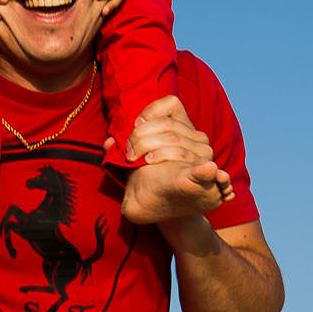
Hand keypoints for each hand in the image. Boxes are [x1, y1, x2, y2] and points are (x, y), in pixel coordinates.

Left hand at [118, 96, 235, 223]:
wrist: (166, 207)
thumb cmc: (150, 177)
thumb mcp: (136, 159)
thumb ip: (123, 148)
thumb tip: (108, 144)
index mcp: (183, 127)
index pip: (171, 104)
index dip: (150, 112)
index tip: (135, 127)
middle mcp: (197, 137)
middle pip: (166, 124)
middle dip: (141, 136)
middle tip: (130, 154)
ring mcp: (204, 154)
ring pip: (174, 141)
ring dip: (152, 150)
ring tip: (143, 161)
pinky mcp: (205, 173)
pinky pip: (199, 167)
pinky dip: (202, 170)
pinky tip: (205, 169)